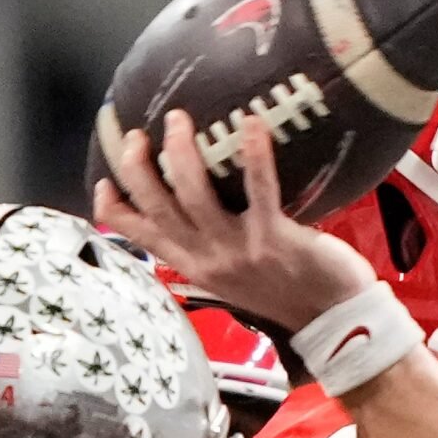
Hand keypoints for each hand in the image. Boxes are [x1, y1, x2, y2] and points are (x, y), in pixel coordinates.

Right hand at [92, 111, 375, 331]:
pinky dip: (253, 154)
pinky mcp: (273, 238)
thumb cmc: (286, 289)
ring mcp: (238, 250)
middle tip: (138, 134)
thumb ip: (209, 245)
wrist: (332, 317)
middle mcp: (207, 259)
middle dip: (138, 168)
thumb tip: (195, 203)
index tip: (104, 181)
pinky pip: (259, 190)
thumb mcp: (232, 276)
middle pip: (157, 208)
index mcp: (192, 266)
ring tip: (178, 120)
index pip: (139, 237)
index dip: (113, 209)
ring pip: (193, 196)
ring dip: (182, 152)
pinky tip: (250, 122)